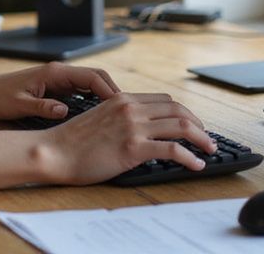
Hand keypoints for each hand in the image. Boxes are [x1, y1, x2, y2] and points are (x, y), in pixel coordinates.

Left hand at [0, 62, 117, 120]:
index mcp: (54, 72)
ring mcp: (60, 80)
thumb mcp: (19, 105)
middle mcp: (60, 73)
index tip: (122, 106)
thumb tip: (64, 111)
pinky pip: (82, 92)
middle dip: (113, 92)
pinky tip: (101, 117)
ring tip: (120, 117)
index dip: (109, 90)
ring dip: (105, 97)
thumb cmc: (0, 97)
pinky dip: (94, 101)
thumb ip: (42, 107)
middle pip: (96, 78)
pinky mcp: (57, 88)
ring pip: (91, 85)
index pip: (90, 76)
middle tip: (129, 113)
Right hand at [37, 93, 216, 185]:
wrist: (54, 152)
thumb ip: (121, 118)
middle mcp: (131, 108)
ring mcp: (133, 126)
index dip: (184, 113)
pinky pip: (172, 150)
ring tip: (209, 150)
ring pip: (182, 126)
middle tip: (207, 139)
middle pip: (178, 110)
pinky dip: (190, 157)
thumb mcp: (99, 118)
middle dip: (198, 124)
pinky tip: (196, 164)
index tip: (193, 126)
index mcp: (123, 99)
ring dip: (201, 139)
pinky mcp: (133, 147)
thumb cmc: (72, 141)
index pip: (164, 101)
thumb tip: (141, 129)